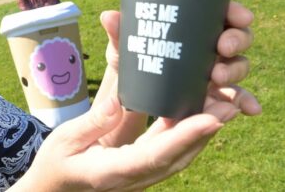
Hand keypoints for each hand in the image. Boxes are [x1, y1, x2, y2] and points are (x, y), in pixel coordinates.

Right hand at [14, 2, 260, 190]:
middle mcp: (133, 178)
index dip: (184, 137)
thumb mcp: (65, 140)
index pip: (154, 155)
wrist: (53, 189)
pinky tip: (197, 111)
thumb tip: (118, 101)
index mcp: (111, 173)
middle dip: (206, 131)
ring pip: (179, 156)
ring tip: (224, 102)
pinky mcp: (141, 167)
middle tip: (231, 101)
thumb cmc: (55, 164)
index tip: (211, 119)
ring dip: (203, 131)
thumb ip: (93, 123)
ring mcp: (140, 175)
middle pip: (178, 156)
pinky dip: (187, 132)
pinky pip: (170, 151)